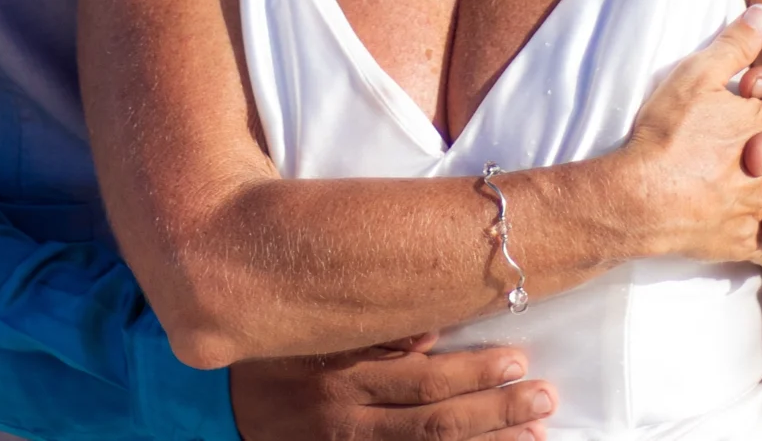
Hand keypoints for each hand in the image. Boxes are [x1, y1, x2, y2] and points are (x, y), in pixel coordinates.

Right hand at [229, 335, 553, 440]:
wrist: (217, 415)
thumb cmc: (272, 361)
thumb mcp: (308, 333)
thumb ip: (367, 331)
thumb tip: (429, 330)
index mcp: (341, 377)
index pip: (422, 379)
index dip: (474, 372)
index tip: (519, 359)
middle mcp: (347, 422)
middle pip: (435, 423)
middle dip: (496, 412)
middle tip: (543, 397)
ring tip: (534, 435)